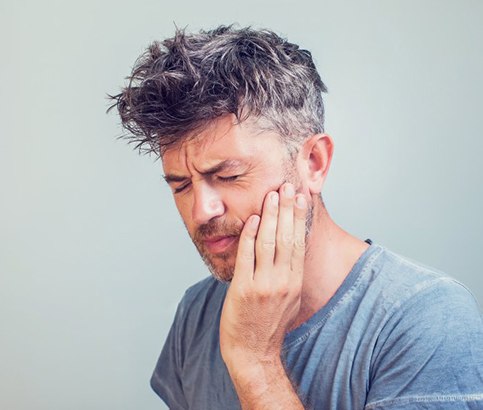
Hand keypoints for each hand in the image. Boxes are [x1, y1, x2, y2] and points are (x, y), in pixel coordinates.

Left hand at [219, 183, 307, 369]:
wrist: (253, 351)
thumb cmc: (269, 324)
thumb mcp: (289, 298)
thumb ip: (290, 273)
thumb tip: (290, 249)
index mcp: (294, 282)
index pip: (299, 242)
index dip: (299, 217)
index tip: (300, 197)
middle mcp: (282, 281)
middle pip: (286, 237)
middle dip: (287, 209)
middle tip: (287, 186)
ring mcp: (263, 285)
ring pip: (268, 242)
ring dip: (270, 216)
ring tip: (272, 195)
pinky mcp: (244, 289)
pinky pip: (247, 256)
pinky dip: (249, 235)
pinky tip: (251, 219)